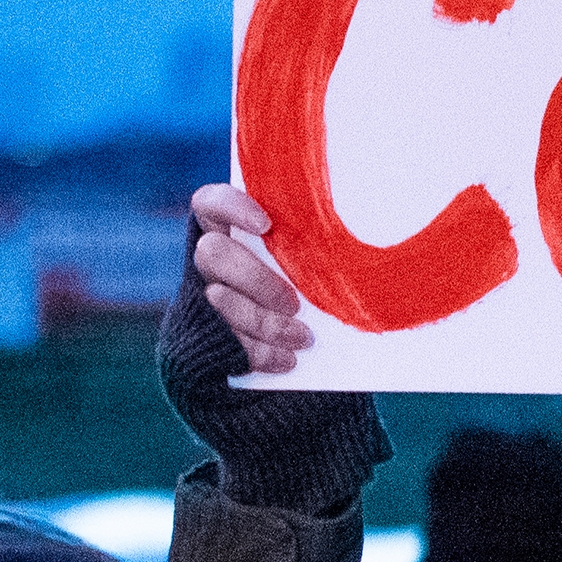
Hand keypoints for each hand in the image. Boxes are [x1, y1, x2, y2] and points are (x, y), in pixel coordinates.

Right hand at [189, 183, 312, 374]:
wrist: (296, 347)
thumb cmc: (314, 287)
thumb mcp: (314, 262)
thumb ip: (312, 246)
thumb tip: (359, 239)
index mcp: (230, 230)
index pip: (210, 202)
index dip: (231, 207)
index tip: (267, 225)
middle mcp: (210, 260)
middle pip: (212, 253)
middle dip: (256, 279)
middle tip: (294, 303)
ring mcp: (202, 296)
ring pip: (218, 299)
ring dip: (264, 322)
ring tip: (303, 337)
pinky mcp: (205, 334)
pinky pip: (225, 341)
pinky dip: (260, 353)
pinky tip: (287, 359)